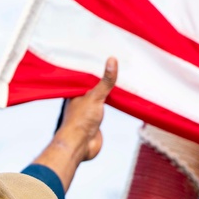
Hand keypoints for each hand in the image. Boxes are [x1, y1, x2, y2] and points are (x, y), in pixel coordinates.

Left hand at [32, 57, 117, 191]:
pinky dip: (114, 102)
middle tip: (119, 61)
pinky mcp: (96, 120)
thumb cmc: (80, 121)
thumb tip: (112, 60)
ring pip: (101, 95)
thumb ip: (105, 81)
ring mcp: (89, 109)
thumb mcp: (95, 97)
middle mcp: (80, 99)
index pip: (85, 74)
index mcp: (75, 91)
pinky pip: (107, 107)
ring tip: (123, 75)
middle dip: (104, 76)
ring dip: (110, 89)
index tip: (105, 52)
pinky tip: (121, 95)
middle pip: (94, 84)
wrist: (80, 146)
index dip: (94, 65)